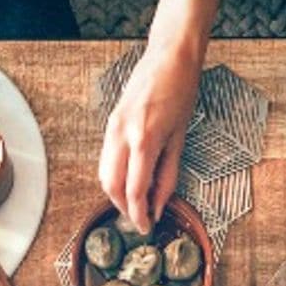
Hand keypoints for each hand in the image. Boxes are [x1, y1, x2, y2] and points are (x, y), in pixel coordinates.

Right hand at [98, 41, 199, 233]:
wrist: (169, 58)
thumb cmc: (182, 93)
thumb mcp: (181, 138)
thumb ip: (168, 174)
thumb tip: (159, 203)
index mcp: (144, 140)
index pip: (135, 190)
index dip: (139, 214)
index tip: (146, 227)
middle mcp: (122, 134)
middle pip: (111, 185)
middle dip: (123, 207)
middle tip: (140, 219)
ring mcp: (112, 127)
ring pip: (104, 173)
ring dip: (116, 193)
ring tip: (136, 203)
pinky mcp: (110, 121)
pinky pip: (106, 157)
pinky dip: (115, 174)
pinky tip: (131, 179)